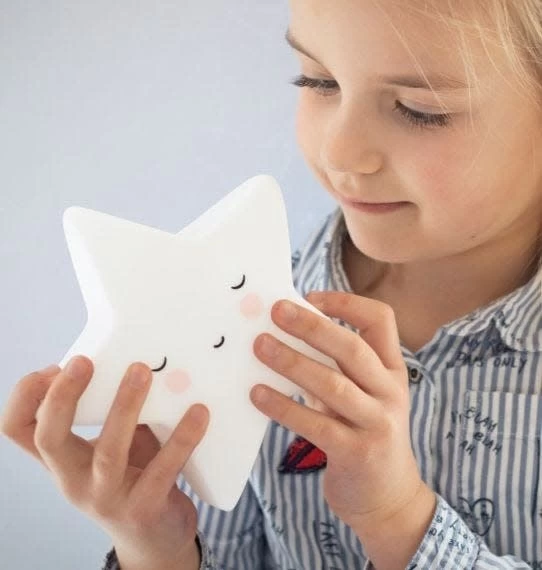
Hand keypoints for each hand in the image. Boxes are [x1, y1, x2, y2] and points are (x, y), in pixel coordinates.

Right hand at [0, 357, 207, 569]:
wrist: (154, 540)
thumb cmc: (134, 478)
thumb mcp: (114, 446)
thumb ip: (117, 413)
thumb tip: (141, 361)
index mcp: (62, 460)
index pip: (17, 429)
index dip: (25, 396)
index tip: (52, 368)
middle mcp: (74, 481)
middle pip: (49, 438)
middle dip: (62, 397)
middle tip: (83, 361)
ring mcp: (107, 498)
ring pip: (108, 452)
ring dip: (125, 406)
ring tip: (141, 371)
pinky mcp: (144, 508)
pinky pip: (163, 469)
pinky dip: (182, 438)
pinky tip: (199, 412)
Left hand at [250, 291, 434, 537]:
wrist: (388, 499)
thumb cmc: (363, 434)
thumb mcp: (360, 395)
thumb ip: (333, 367)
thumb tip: (282, 333)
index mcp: (392, 369)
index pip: (380, 320)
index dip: (346, 302)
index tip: (310, 296)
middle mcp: (390, 391)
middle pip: (352, 348)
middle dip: (312, 326)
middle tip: (276, 310)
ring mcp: (378, 423)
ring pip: (333, 384)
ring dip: (292, 362)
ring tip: (259, 346)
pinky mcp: (358, 452)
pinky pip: (315, 425)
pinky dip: (284, 407)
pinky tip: (257, 395)